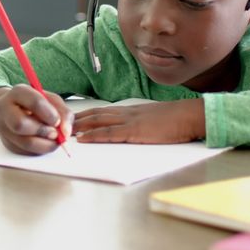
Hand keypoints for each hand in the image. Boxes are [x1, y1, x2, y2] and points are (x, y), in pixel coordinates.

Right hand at [0, 86, 73, 155]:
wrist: (13, 109)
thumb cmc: (35, 103)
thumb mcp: (51, 100)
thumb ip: (62, 113)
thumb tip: (66, 132)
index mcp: (18, 92)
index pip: (34, 103)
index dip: (50, 115)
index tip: (57, 121)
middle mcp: (5, 109)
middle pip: (20, 124)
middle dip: (42, 131)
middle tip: (54, 133)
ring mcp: (3, 127)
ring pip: (24, 142)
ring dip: (44, 144)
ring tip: (52, 140)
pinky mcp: (7, 143)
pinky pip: (26, 152)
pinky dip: (39, 150)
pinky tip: (43, 142)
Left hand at [73, 99, 204, 143]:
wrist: (192, 115)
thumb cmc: (177, 120)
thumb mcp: (153, 118)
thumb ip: (139, 122)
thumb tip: (129, 129)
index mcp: (131, 110)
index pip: (102, 110)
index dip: (85, 115)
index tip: (70, 119)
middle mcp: (126, 113)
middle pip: (94, 114)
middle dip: (75, 120)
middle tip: (58, 124)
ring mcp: (130, 121)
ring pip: (97, 122)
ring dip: (79, 127)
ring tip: (63, 132)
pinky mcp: (135, 132)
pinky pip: (110, 133)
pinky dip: (94, 136)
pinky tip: (83, 139)